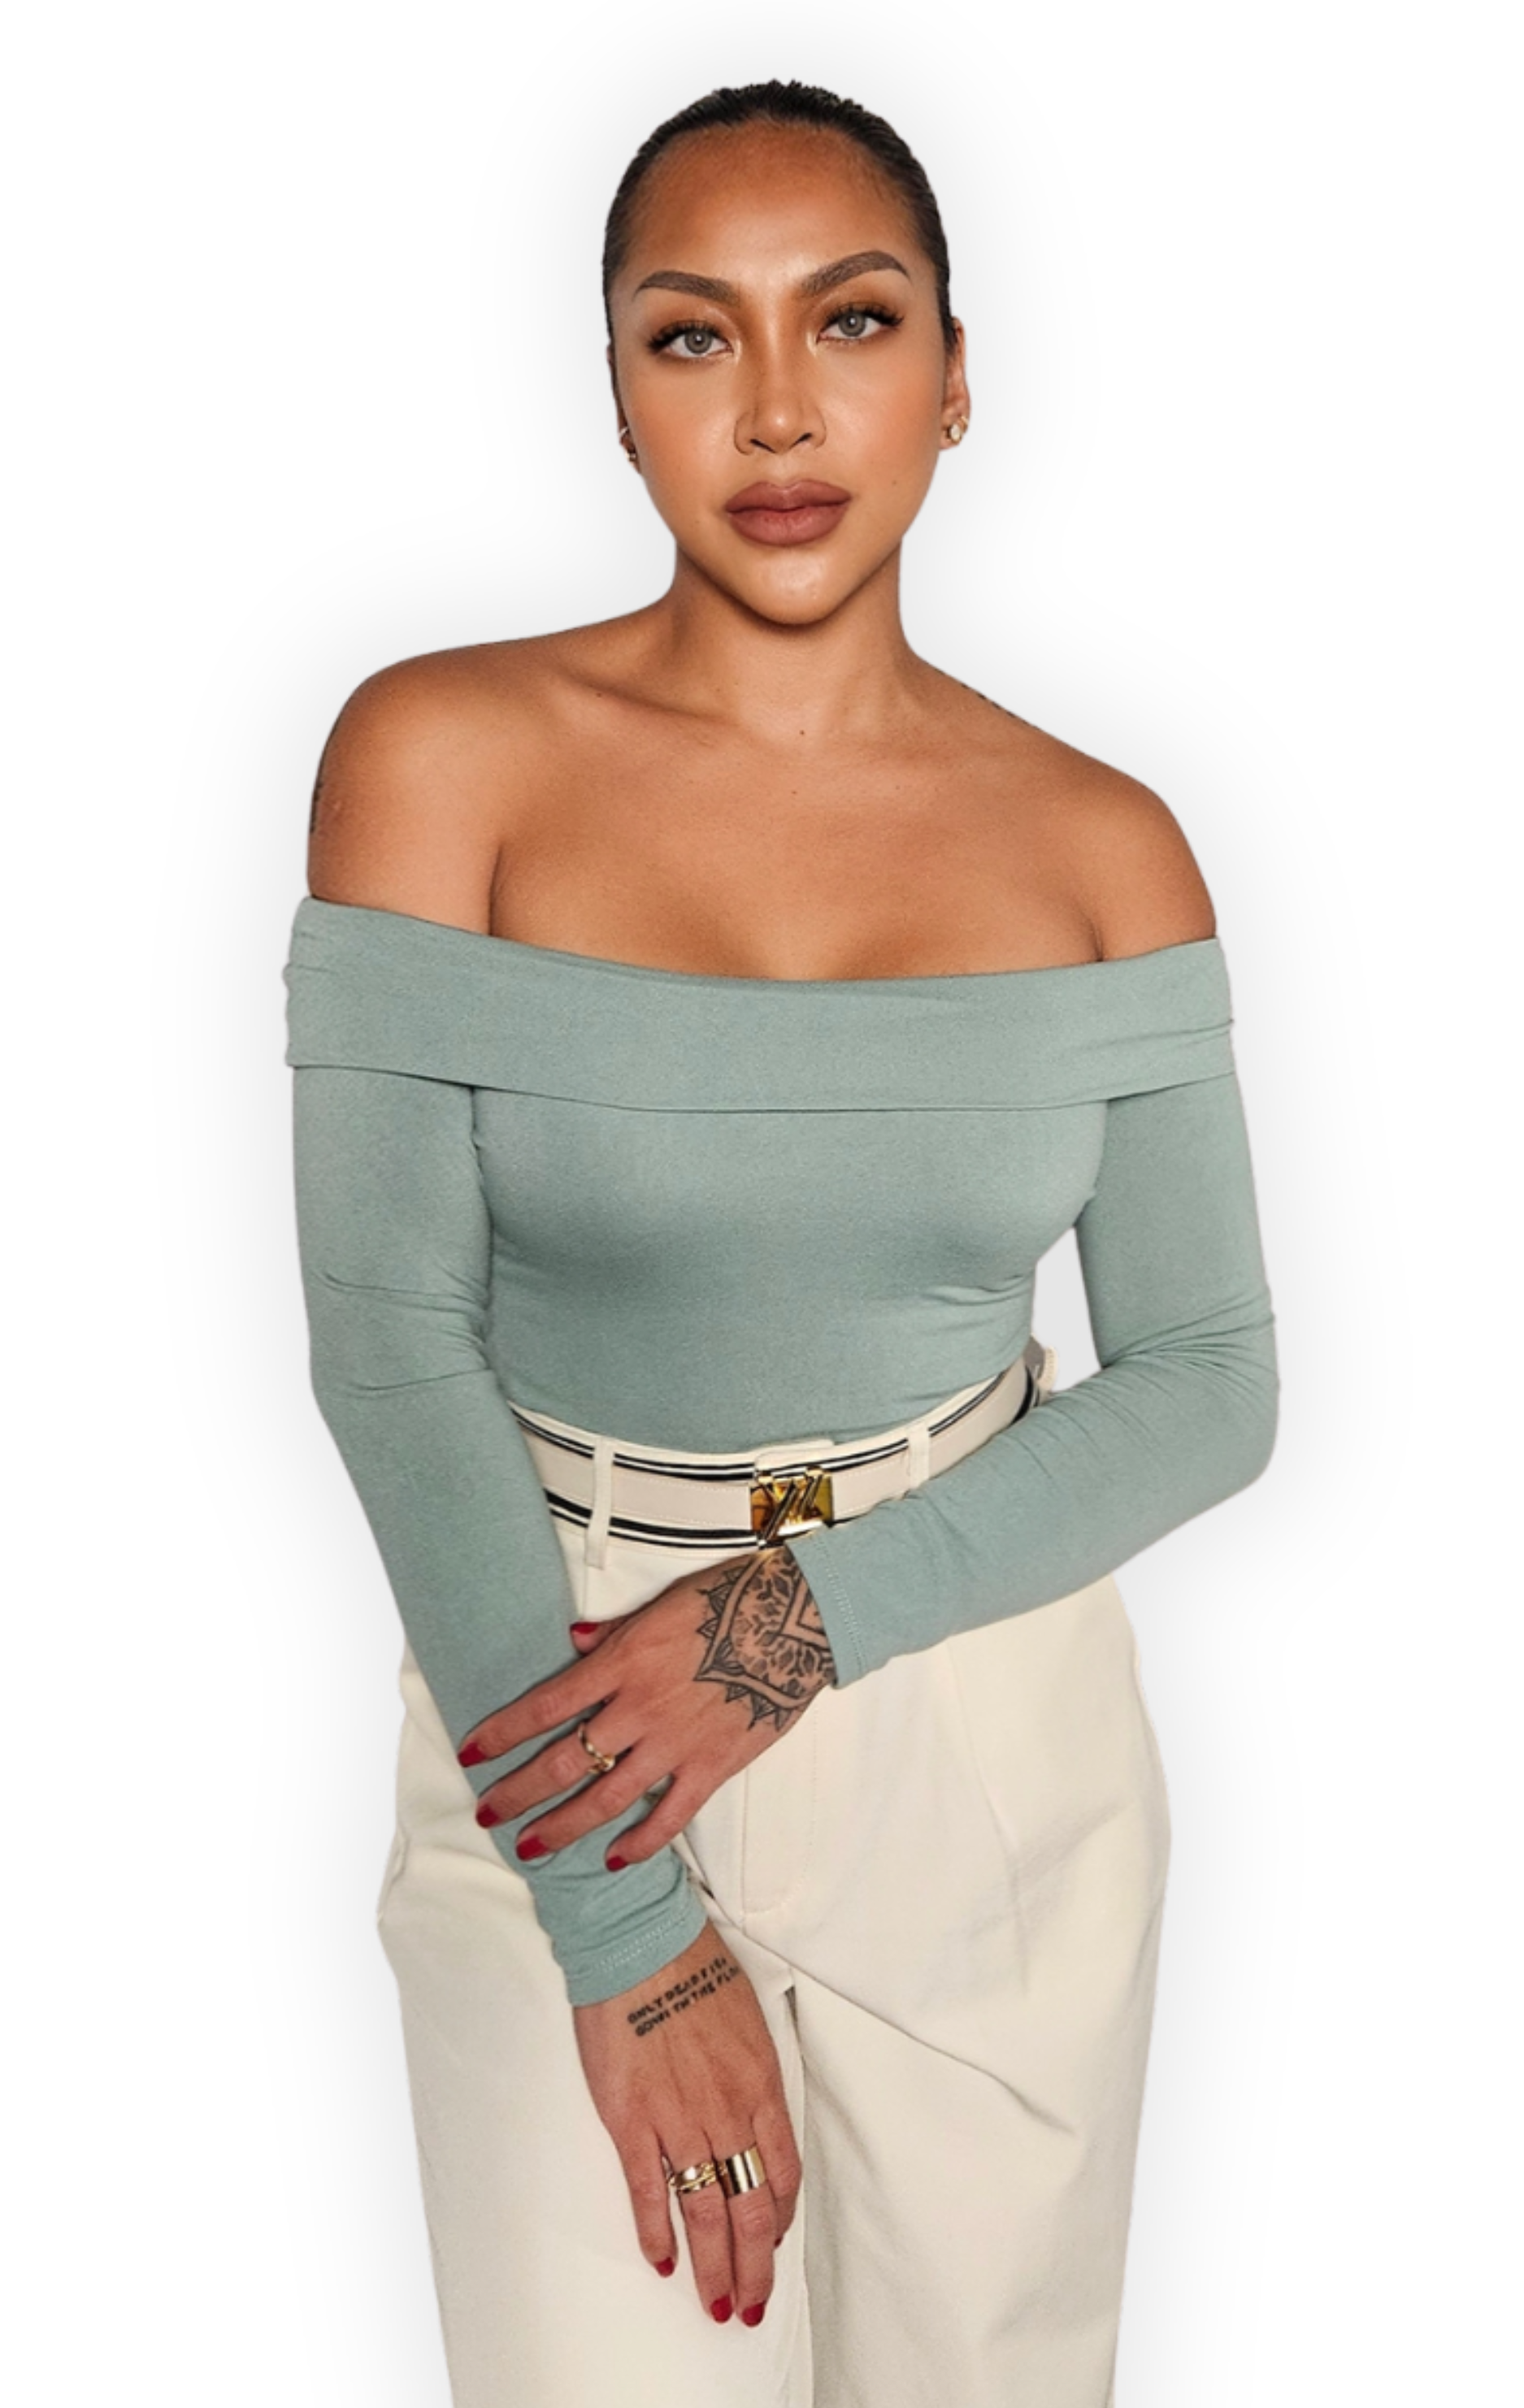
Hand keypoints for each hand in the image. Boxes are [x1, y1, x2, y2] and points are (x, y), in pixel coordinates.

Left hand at [457, 1546, 834, 1868]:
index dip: (503, 1731)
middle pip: (564, 1760)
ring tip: (531, 1848)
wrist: (795, 1620)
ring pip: (606, 1797)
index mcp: (622, 1664)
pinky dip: (640, 1844)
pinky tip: (613, 1861)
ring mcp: (675, 1743)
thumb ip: (614, 1633)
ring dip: (563, 1826)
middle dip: (518, 1791)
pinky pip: (669, 1817)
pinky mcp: (712, 1766)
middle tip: (486, 1813)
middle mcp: (639, 1708)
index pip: (546, 1705)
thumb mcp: (661, 1605)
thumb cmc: (729, 1601)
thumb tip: (574, 1640)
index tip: (471, 1751)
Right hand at [573, 1925, 801, 2324]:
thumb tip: (753, 2111)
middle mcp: (727, 2111)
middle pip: (751, 2208)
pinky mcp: (632, 2121)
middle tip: (751, 2303)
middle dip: (754, 2264)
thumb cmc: (693, 1968)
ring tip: (716, 2304)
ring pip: (705, 2211)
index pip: (783, 2171)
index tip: (775, 2239)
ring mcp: (678, 2120)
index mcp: (760, 2084)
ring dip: (713, 2265)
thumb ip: (752, 2073)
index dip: (781, 2216)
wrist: (640, 1944)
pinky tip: (663, 2261)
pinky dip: (656, 2231)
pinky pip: (647, 2191)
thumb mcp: (747, 2018)